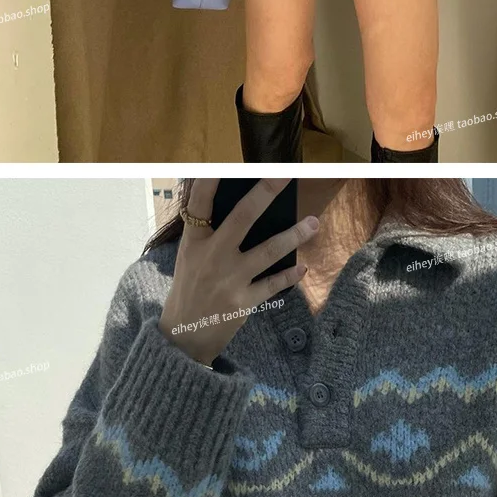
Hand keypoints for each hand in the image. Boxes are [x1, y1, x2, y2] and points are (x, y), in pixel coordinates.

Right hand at [158, 178, 318, 366]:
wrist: (182, 336)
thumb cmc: (189, 287)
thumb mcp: (189, 257)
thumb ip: (208, 233)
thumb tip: (239, 204)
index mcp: (194, 242)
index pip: (200, 204)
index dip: (210, 181)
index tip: (226, 160)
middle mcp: (212, 256)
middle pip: (242, 218)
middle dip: (265, 193)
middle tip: (286, 175)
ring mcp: (229, 279)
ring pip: (267, 251)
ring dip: (294, 235)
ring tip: (314, 222)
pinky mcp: (243, 301)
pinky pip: (272, 284)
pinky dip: (289, 275)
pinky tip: (302, 267)